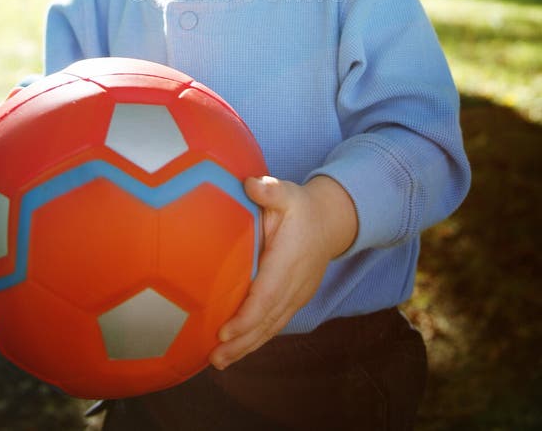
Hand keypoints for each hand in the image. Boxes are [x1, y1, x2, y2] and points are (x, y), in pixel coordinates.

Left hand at [209, 174, 357, 369]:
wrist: (332, 222)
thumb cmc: (302, 207)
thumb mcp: (288, 193)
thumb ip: (270, 191)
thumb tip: (250, 184)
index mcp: (288, 261)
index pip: (267, 295)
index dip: (246, 316)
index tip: (224, 330)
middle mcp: (294, 284)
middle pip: (267, 320)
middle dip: (241, 342)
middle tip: (214, 358)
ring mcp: (296, 295)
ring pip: (271, 327)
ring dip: (246, 347)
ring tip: (219, 362)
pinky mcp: (294, 300)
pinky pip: (274, 324)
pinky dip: (256, 340)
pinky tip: (236, 351)